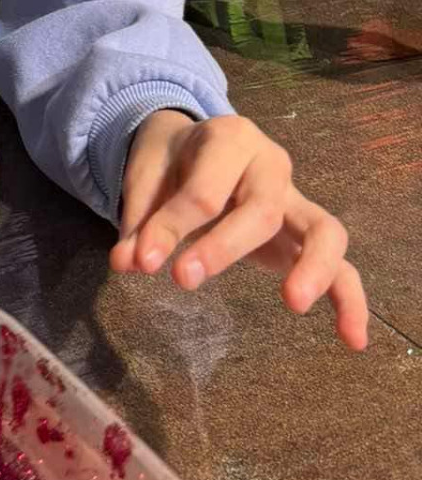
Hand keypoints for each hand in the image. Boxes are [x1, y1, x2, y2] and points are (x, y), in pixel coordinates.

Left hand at [112, 110, 367, 350]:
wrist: (195, 142)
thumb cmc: (173, 161)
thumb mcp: (146, 177)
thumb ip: (139, 220)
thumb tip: (127, 263)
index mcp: (229, 138)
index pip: (203, 190)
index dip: (169, 228)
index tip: (139, 261)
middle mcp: (271, 165)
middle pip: (262, 208)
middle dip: (223, 247)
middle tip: (183, 280)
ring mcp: (296, 200)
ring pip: (322, 230)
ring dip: (313, 267)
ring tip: (293, 304)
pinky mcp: (307, 235)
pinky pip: (343, 266)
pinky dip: (351, 300)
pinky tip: (352, 340)